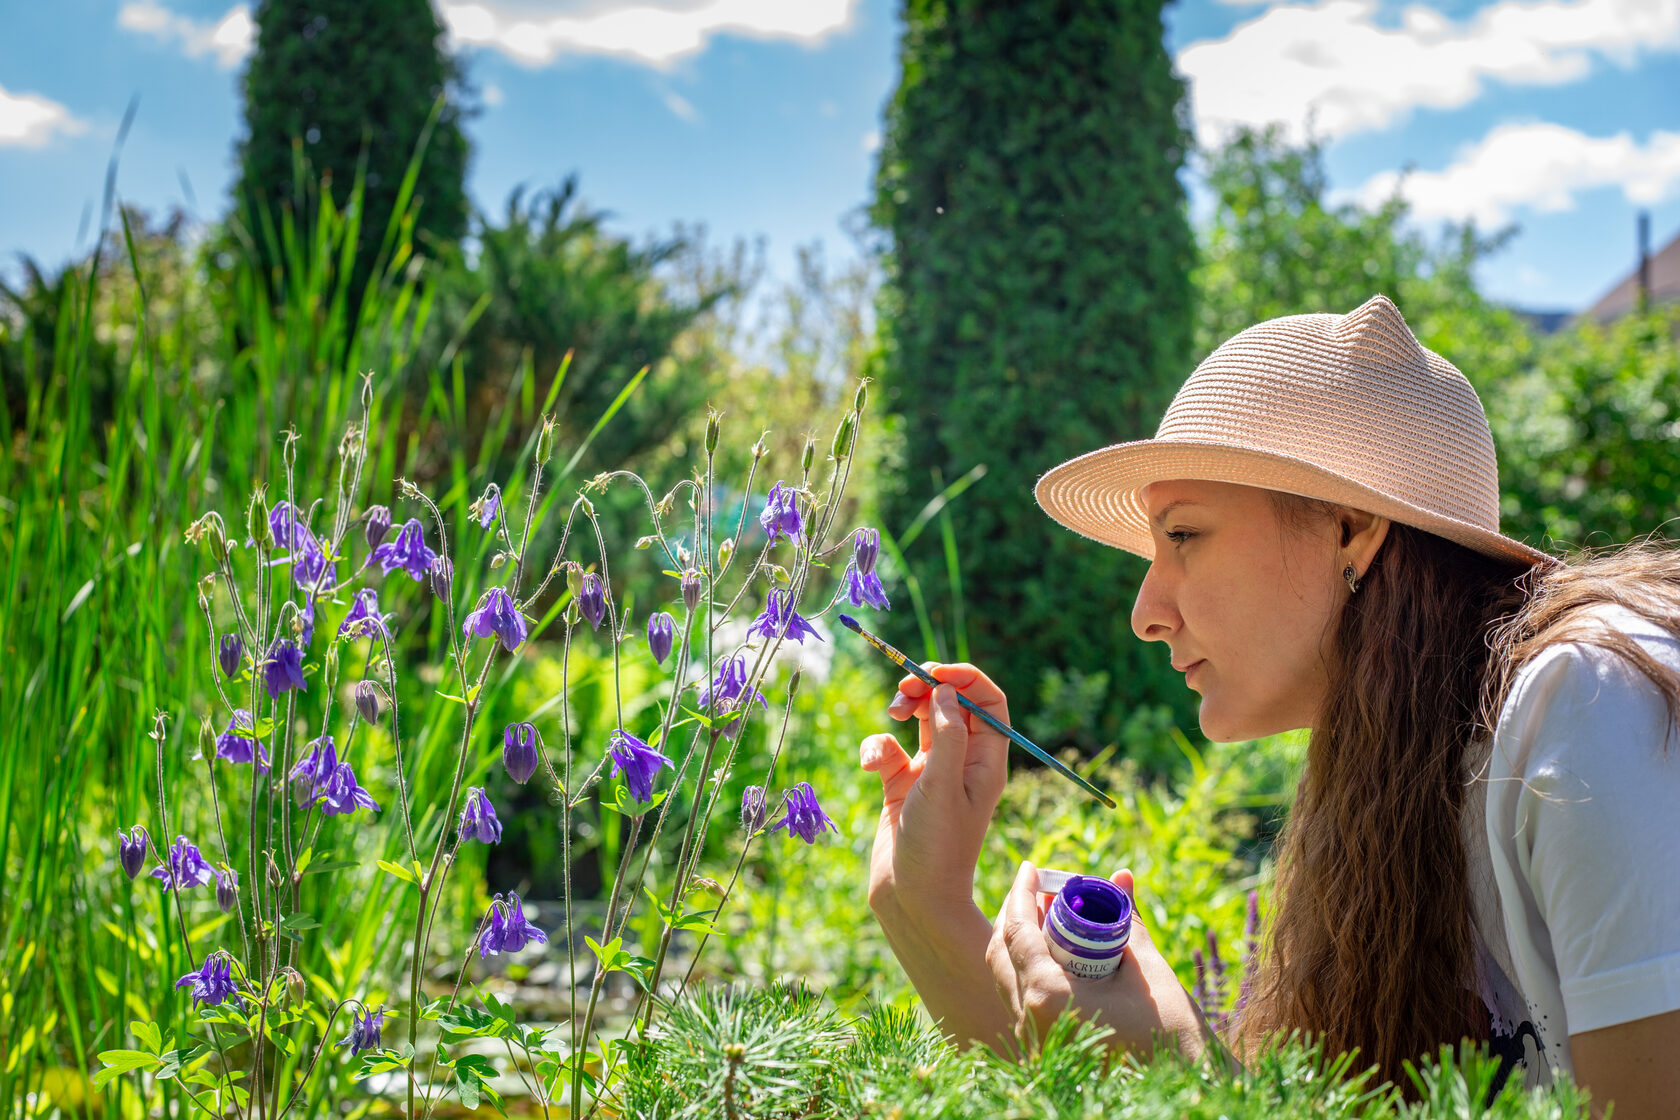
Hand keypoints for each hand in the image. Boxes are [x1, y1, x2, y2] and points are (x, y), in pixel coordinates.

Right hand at [859, 663, 1013, 1049]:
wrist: (911, 898)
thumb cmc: (937, 846)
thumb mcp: (943, 785)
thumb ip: (946, 734)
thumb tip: (947, 691)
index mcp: (986, 761)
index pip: (989, 702)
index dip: (966, 679)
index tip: (934, 672)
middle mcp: (962, 762)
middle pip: (952, 703)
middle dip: (928, 688)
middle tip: (905, 689)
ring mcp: (932, 772)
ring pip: (919, 720)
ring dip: (904, 708)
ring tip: (891, 714)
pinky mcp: (902, 785)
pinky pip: (890, 749)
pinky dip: (877, 747)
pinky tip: (870, 765)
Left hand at [987, 861, 1215, 1062]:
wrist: (1186, 1084)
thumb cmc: (1170, 1028)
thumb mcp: (1144, 965)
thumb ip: (1124, 917)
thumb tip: (1120, 875)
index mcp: (1048, 998)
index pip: (1017, 933)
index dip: (1020, 894)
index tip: (1031, 868)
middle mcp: (1029, 1022)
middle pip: (1001, 955)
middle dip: (1014, 915)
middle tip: (1035, 888)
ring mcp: (1033, 1042)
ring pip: (1007, 979)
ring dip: (1018, 942)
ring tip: (1043, 912)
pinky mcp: (1043, 1051)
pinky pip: (1022, 1000)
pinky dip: (1028, 969)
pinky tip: (1048, 950)